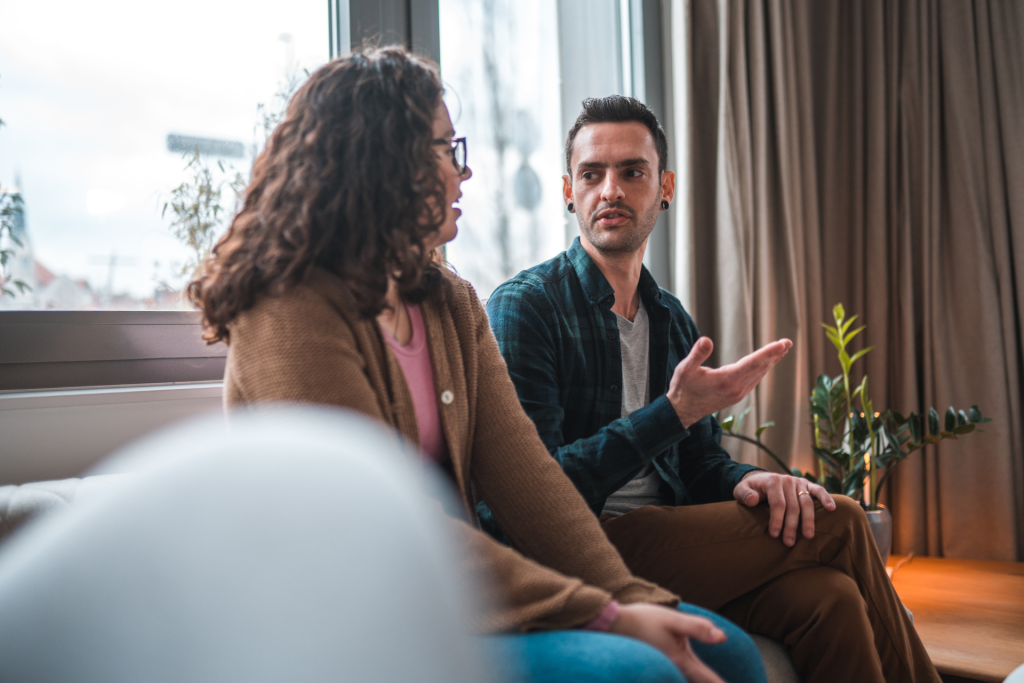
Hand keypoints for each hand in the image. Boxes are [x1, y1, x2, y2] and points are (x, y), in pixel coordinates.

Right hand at [609, 603, 726, 682]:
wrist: (612, 625)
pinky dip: (689, 678)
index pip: (708, 680)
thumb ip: (697, 628)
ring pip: (687, 680)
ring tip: (708, 681)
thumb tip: (723, 638)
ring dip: (700, 680)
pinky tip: (690, 676)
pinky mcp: (659, 668)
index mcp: (680, 660)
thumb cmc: (642, 620)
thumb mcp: (671, 619)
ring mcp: (665, 671)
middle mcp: (673, 671)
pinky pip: (677, 678)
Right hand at [667, 337, 792, 427]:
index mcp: (726, 380)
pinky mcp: (737, 395)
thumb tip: (706, 339)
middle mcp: (736, 389)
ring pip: (759, 374)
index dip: (768, 353)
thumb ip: (697, 354)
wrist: (682, 411)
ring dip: (771, 361)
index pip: (752, 363)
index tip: (782, 344)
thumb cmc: (683, 388)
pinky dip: (763, 369)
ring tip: (782, 349)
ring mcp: (738, 393)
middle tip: (788, 342)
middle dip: (775, 354)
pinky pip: (754, 379)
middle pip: (760, 368)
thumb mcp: (685, 369)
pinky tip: (767, 363)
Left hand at [734, 471, 835, 545]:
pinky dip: (826, 498)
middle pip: (792, 506)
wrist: (759, 479)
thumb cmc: (751, 489)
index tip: (775, 535)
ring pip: (807, 502)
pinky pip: (818, 490)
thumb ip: (744, 494)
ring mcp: (798, 482)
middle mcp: (787, 480)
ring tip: (808, 536)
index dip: (777, 519)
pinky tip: (832, 509)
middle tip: (789, 542)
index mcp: (772, 481)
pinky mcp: (807, 484)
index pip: (778, 503)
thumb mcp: (740, 490)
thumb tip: (753, 500)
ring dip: (808, 520)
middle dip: (791, 526)